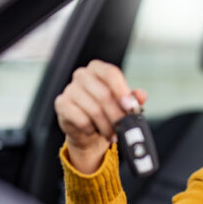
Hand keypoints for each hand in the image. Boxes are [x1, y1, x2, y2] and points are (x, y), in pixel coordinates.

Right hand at [54, 59, 146, 173]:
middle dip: (117, 115)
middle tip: (125, 128)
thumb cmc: (107, 110)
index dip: (122, 90)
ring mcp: (70, 89)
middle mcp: (82, 75)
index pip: (111, 73)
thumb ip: (133, 98)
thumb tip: (141, 96)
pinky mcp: (62, 104)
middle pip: (104, 94)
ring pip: (94, 110)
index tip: (130, 107)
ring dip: (107, 126)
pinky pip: (81, 119)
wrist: (87, 128)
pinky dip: (91, 129)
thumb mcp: (123, 103)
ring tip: (113, 134)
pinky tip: (94, 130)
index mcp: (98, 69)